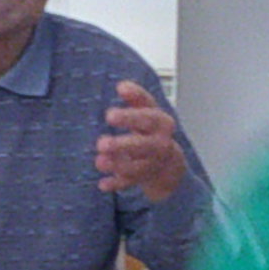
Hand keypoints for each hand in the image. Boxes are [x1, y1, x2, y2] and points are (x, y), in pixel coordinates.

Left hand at [93, 80, 184, 202]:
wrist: (169, 163)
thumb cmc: (151, 130)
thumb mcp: (148, 111)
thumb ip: (136, 98)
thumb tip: (122, 85)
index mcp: (161, 123)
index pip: (148, 117)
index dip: (130, 116)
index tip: (109, 113)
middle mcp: (160, 144)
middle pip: (143, 145)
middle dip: (122, 145)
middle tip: (101, 143)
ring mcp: (153, 164)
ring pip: (137, 167)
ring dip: (117, 165)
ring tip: (99, 161)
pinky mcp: (143, 179)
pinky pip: (130, 183)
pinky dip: (116, 184)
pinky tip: (103, 184)